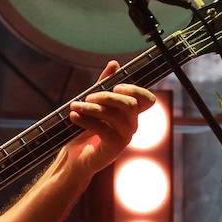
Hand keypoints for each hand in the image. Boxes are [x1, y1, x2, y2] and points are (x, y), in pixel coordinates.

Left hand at [63, 61, 157, 177]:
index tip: (117, 86)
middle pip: (130, 104)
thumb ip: (103, 85)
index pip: (148, 100)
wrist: (75, 157)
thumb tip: (114, 64)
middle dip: (108, 97)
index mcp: (130, 113)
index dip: (137, 90)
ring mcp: (125, 137)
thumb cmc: (86, 129)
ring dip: (91, 108)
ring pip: (114, 116)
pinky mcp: (114, 148)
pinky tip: (73, 116)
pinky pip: (103, 129)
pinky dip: (86, 121)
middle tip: (87, 96)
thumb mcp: (93, 104)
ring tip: (73, 105)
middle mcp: (132, 125)